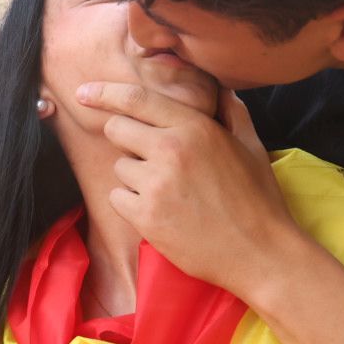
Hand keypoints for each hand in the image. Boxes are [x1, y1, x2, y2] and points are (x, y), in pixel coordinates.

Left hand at [77, 82, 303, 292]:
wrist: (260, 252)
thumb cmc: (258, 199)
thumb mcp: (251, 146)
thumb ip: (231, 113)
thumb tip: (221, 90)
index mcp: (194, 127)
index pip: (136, 99)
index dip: (104, 92)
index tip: (84, 92)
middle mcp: (170, 150)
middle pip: (116, 129)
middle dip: (126, 139)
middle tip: (151, 159)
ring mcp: (155, 184)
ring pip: (119, 167)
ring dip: (134, 176)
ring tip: (169, 192)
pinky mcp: (145, 216)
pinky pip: (117, 198)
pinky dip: (131, 204)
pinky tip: (161, 212)